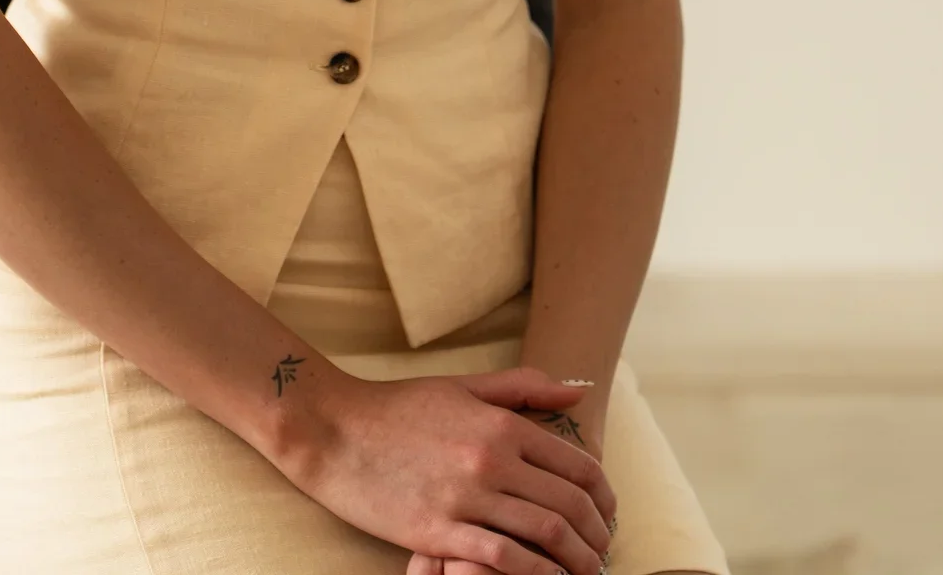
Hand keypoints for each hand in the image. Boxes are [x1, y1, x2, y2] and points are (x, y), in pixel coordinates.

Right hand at [405, 406, 617, 574]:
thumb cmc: (397, 407)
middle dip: (599, 535)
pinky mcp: (439, 532)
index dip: (604, 497)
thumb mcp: (461, 386)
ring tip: (587, 574)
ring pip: (547, 535)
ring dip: (578, 561)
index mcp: (500, 423)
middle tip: (604, 552)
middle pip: (570, 504)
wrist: (333, 430)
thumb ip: (522, 386)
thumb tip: (577, 389)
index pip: (577, 465)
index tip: (608, 516)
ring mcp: (465, 497)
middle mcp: (490, 458)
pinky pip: (504, 559)